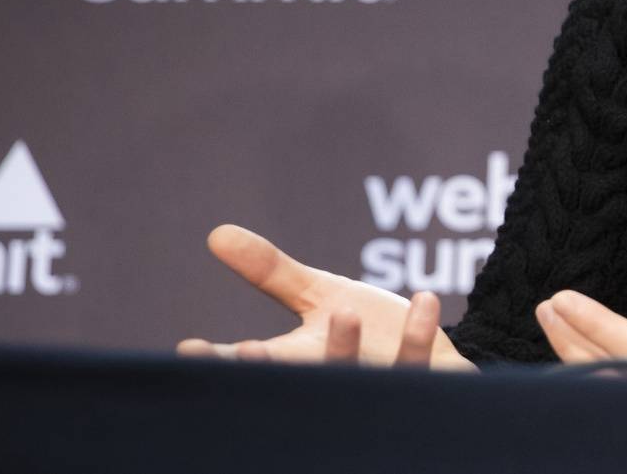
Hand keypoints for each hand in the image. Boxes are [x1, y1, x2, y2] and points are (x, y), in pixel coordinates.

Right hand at [176, 223, 473, 370]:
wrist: (438, 365)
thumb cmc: (372, 333)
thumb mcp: (322, 296)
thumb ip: (273, 273)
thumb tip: (216, 234)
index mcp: (300, 362)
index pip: (251, 368)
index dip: (218, 365)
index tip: (187, 352)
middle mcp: (332, 384)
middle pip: (292, 385)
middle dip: (268, 372)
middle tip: (247, 351)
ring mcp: (376, 392)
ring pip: (353, 382)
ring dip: (343, 351)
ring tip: (343, 311)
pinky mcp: (424, 390)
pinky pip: (419, 370)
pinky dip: (419, 336)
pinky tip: (424, 298)